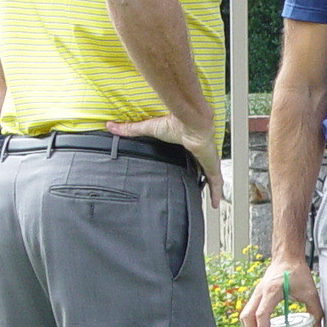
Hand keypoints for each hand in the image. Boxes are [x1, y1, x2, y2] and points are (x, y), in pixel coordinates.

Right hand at [107, 114, 222, 206]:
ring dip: (211, 187)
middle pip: (201, 168)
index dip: (188, 163)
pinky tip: (216, 203)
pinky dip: (216, 193)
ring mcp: (207, 160)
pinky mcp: (211, 166)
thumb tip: (110, 126)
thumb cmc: (174, 123)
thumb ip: (130, 129)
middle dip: (201, 176)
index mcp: (187, 145)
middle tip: (198, 186)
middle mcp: (199, 153)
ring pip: (211, 177)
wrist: (192, 122)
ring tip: (210, 198)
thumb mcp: (149, 129)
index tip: (186, 170)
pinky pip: (216, 182)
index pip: (188, 156)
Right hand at [239, 257, 322, 326]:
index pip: (261, 314)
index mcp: (272, 292)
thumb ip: (315, 310)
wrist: (287, 257)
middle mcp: (260, 292)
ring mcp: (256, 293)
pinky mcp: (256, 293)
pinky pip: (248, 310)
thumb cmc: (297, 272)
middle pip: (247, 317)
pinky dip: (250, 321)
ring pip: (244, 314)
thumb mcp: (310, 291)